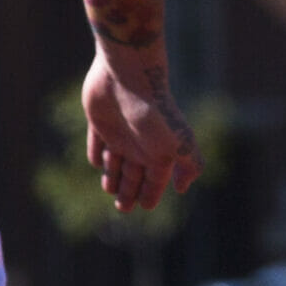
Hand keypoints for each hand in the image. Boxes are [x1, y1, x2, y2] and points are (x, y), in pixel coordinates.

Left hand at [81, 54, 199, 211]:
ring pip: (116, 162)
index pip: (155, 181)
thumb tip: (182, 189)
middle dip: (129, 192)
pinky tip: (96, 161)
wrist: (129, 77)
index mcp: (158, 154)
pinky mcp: (100, 120)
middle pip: (134, 175)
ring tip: (109, 188)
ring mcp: (120, 132)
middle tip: (123, 208)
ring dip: (113, 176)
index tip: (145, 207)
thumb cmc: (155, 114)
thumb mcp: (179, 145)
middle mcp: (140, 145)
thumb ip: (190, 167)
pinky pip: (97, 140)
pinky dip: (96, 152)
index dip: (150, 195)